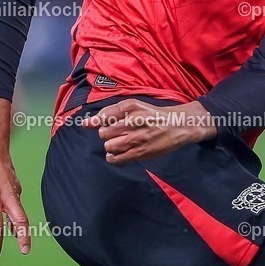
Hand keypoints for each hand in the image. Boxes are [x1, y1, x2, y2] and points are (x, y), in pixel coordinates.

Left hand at [83, 99, 216, 164]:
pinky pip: (117, 158)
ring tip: (119, 142)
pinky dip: (113, 157)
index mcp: (131, 108)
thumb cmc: (153, 115)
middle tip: (116, 133)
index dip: (96, 122)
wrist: (177, 126)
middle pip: (104, 133)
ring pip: (109, 146)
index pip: (104, 116)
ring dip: (111, 145)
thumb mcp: (134, 107)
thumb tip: (86, 123)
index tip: (92, 124)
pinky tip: (118, 152)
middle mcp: (133, 122)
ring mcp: (137, 139)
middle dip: (106, 134)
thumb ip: (110, 113)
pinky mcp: (141, 153)